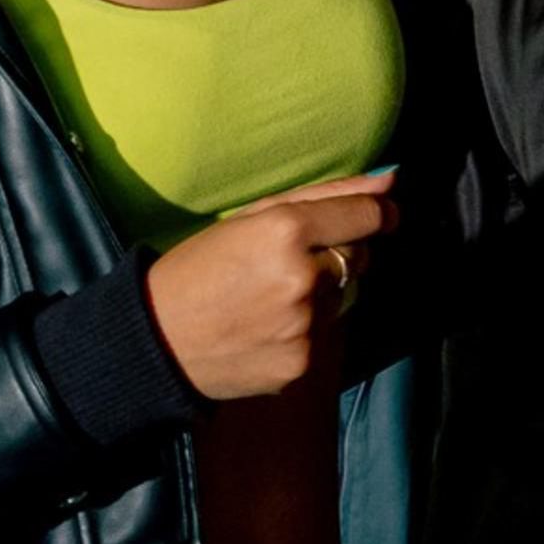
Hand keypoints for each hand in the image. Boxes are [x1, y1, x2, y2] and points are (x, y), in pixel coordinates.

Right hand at [144, 170, 398, 400]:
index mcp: (284, 231)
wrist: (153, 342)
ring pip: (341, 298)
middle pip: (357, 257)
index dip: (376, 214)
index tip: (380, 215)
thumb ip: (325, 196)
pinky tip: (264, 329)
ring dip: (319, 295)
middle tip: (287, 264)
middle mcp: (301, 278)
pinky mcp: (300, 363)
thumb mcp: (249, 219)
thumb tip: (390, 180)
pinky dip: (304, 330)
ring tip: (267, 300)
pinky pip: (322, 336)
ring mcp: (303, 326)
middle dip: (336, 255)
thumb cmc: (197, 269)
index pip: (366, 216)